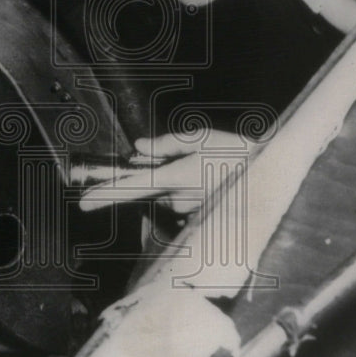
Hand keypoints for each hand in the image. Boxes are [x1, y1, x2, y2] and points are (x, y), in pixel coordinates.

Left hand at [79, 129, 244, 213]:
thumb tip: (140, 147)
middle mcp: (178, 199)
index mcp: (176, 177)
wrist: (271, 178)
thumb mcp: (202, 138)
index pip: (133, 188)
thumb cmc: (238, 153)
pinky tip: (209, 184)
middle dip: (146, 182)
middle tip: (145, 178)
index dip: (106, 195)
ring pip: (165, 197)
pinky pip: (180, 204)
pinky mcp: (196, 219)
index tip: (84, 203)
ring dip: (174, 185)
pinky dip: (187, 194)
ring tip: (204, 171)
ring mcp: (187, 212)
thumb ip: (167, 144)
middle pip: (147, 191)